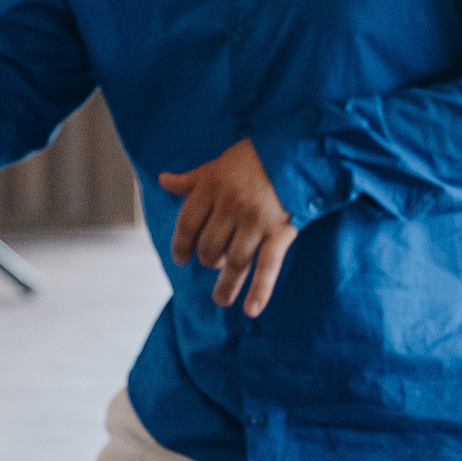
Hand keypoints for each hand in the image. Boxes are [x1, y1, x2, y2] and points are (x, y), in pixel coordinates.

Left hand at [158, 140, 296, 315]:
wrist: (298, 151)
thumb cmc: (255, 157)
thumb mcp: (219, 163)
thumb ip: (192, 179)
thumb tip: (163, 181)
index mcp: (212, 186)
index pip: (187, 223)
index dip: (181, 245)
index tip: (181, 258)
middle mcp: (231, 205)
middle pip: (209, 246)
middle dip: (208, 260)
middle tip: (213, 264)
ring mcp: (256, 221)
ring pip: (234, 262)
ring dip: (226, 285)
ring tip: (220, 299)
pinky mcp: (280, 232)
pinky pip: (267, 267)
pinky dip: (259, 291)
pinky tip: (251, 309)